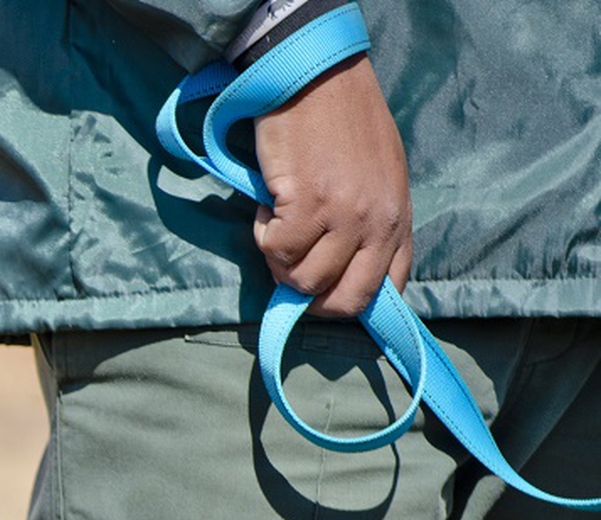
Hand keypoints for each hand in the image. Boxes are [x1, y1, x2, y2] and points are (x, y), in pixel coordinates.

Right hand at [252, 53, 411, 317]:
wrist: (317, 78)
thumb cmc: (344, 120)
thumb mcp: (378, 175)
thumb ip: (370, 221)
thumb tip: (339, 266)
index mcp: (398, 217)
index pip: (387, 290)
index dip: (349, 300)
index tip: (323, 289)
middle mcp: (377, 222)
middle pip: (345, 300)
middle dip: (311, 297)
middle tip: (289, 268)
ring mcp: (344, 215)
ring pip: (304, 281)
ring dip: (280, 261)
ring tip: (277, 224)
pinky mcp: (307, 203)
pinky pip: (276, 250)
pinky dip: (262, 235)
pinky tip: (265, 206)